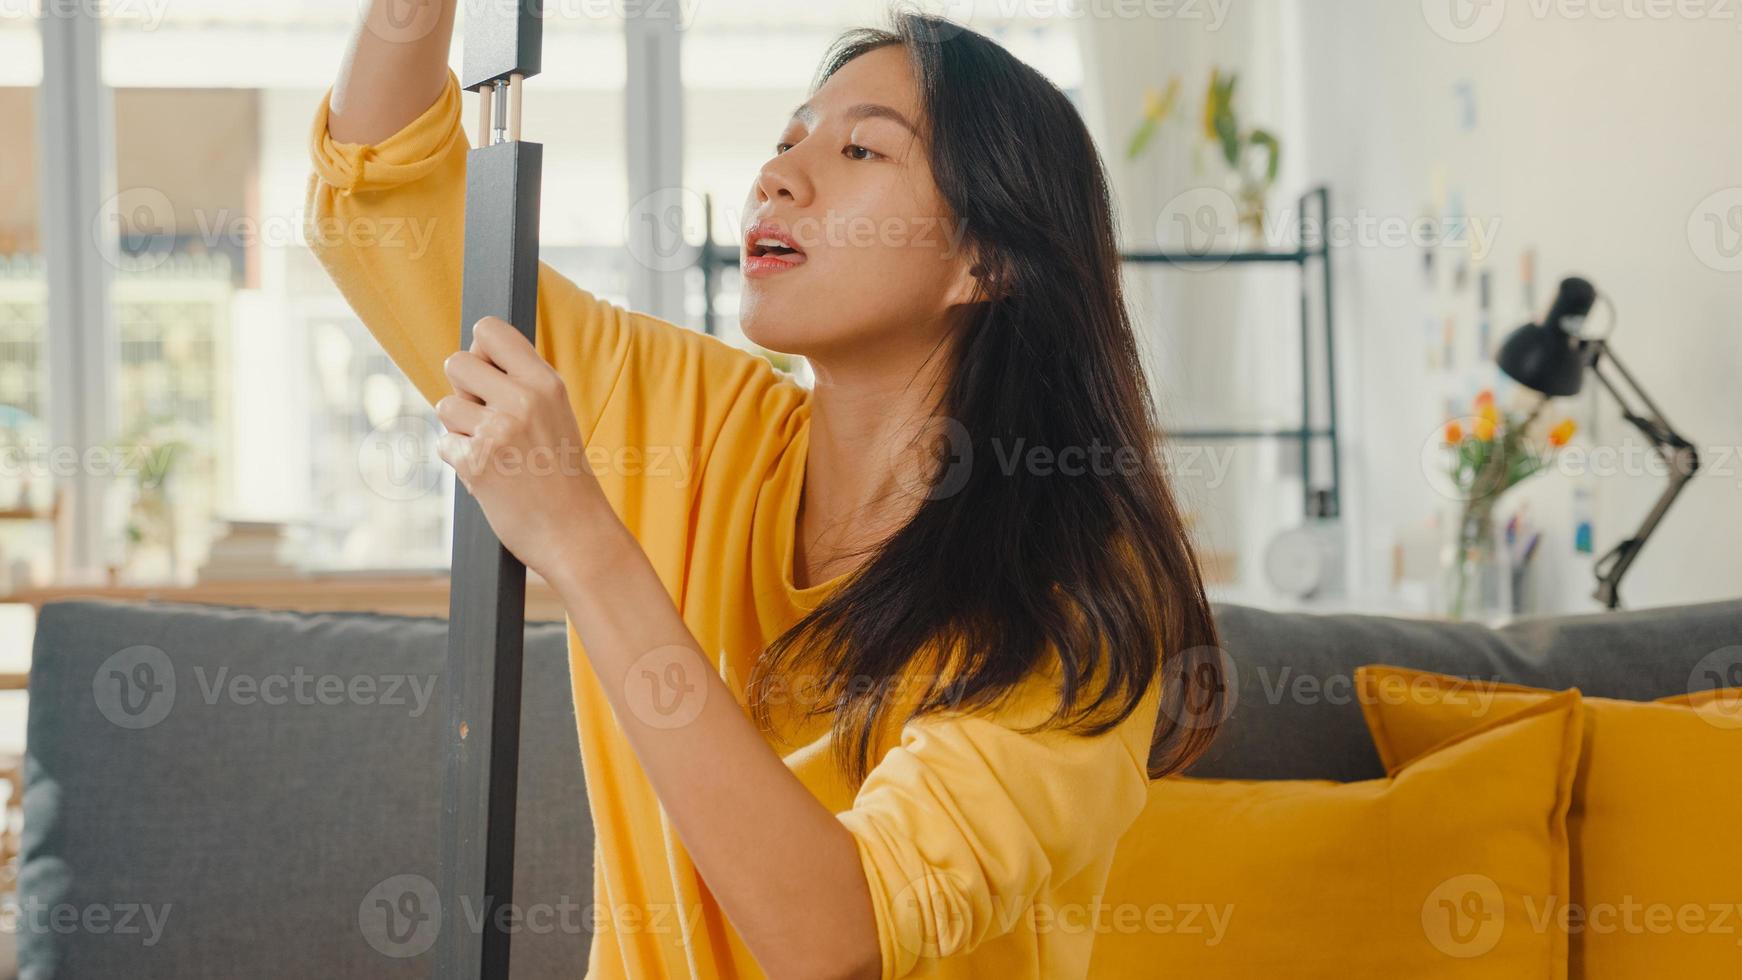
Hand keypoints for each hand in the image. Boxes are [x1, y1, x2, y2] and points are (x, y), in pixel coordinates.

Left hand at [436, 315, 620, 583]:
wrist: (577, 534)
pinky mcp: (476, 462)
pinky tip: (490, 475)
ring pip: (445, 405)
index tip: (489, 374)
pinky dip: (460, 460)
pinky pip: (444, 443)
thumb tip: (470, 355)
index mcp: (546, 383)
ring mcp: (498, 431)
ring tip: (494, 451)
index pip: (490, 330)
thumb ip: (520, 384)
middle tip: (487, 417)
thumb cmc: (564, 477)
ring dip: (460, 428)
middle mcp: (523, 400)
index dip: (480, 350)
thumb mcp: (556, 416)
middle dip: (463, 389)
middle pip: (456, 362)